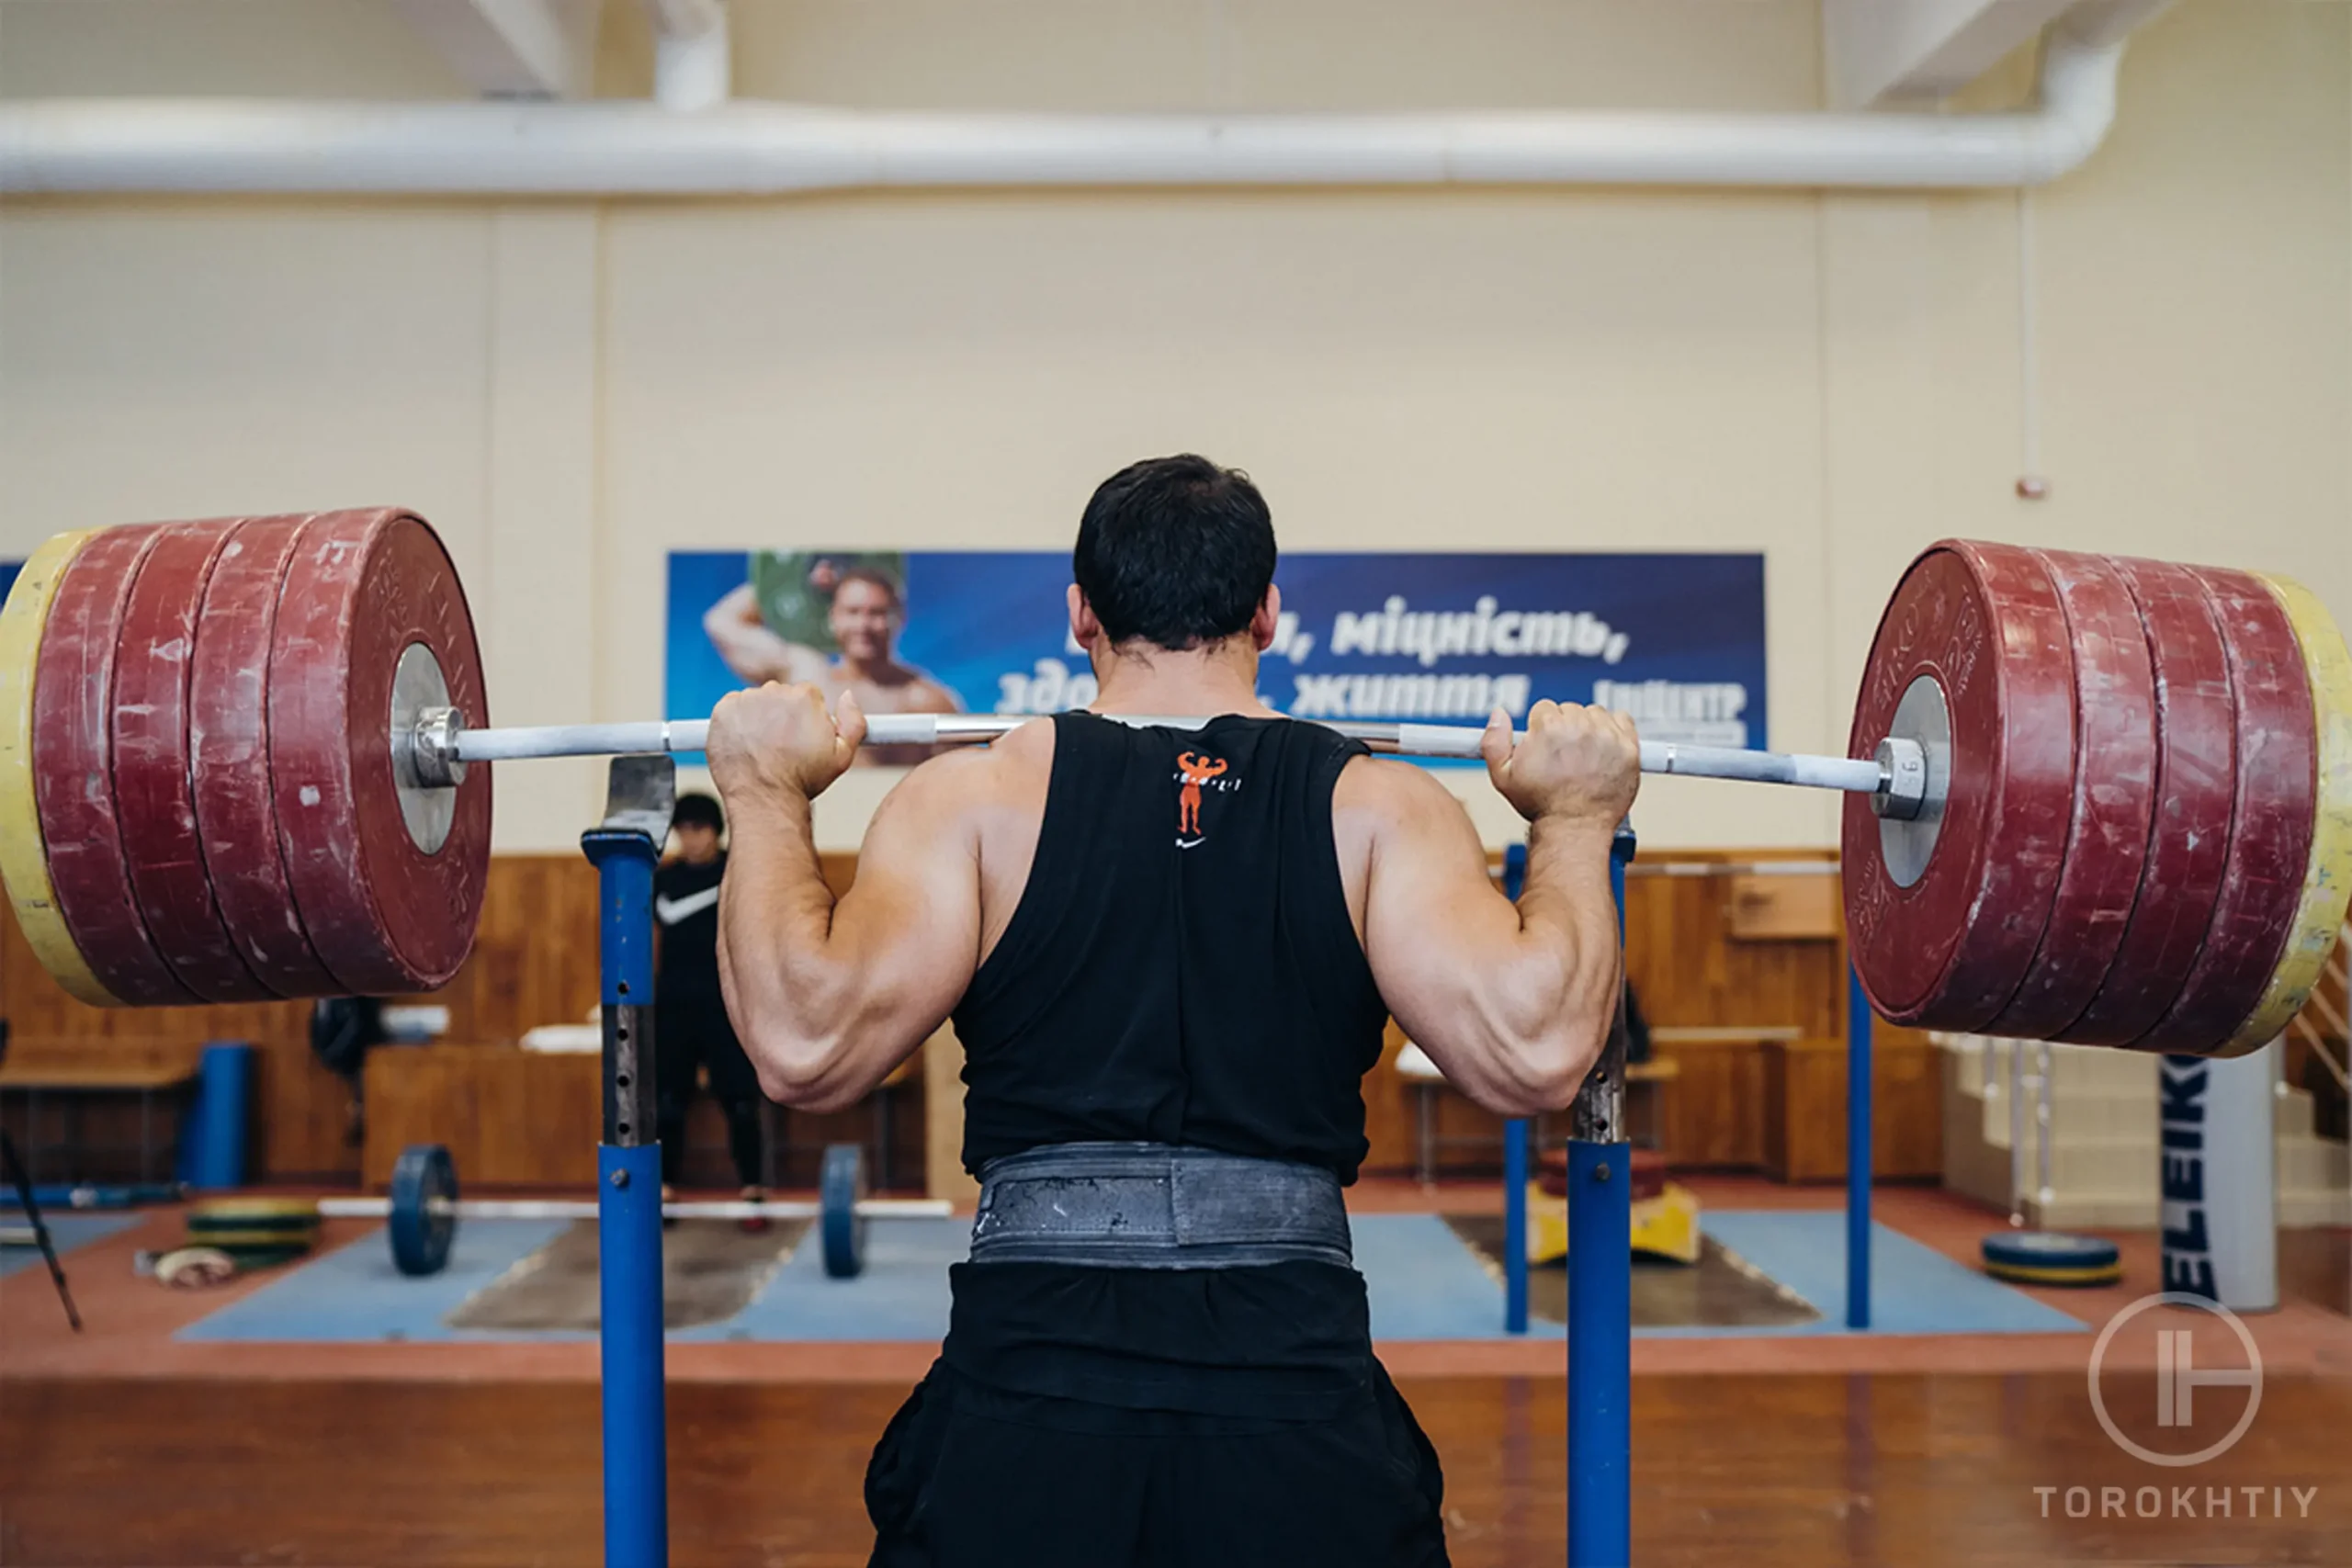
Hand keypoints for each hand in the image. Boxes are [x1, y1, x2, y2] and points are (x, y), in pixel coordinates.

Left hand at [706, 684, 866, 803]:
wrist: (764, 797)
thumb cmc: (802, 780)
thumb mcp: (842, 756)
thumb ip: (853, 721)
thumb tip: (848, 696)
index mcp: (805, 697)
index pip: (806, 696)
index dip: (806, 718)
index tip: (800, 737)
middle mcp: (774, 691)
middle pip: (780, 696)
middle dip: (781, 715)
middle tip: (781, 745)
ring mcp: (745, 700)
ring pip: (756, 702)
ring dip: (758, 718)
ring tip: (763, 748)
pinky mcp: (723, 711)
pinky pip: (732, 708)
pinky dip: (737, 722)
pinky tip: (746, 744)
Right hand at [1480, 701, 1639, 827]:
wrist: (1574, 828)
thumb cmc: (1542, 805)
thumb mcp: (1502, 776)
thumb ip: (1493, 741)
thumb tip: (1498, 716)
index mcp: (1549, 727)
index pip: (1545, 708)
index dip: (1542, 728)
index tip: (1546, 745)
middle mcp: (1580, 727)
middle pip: (1571, 710)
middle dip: (1566, 728)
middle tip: (1564, 754)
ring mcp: (1607, 736)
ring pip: (1596, 714)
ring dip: (1590, 728)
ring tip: (1583, 754)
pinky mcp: (1628, 747)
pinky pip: (1622, 720)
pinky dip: (1615, 729)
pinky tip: (1604, 747)